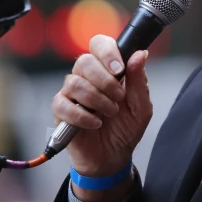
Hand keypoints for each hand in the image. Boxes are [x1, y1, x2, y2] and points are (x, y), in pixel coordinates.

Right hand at [52, 34, 152, 201]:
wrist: (113, 157)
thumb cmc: (126, 128)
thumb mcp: (141, 106)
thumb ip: (139, 80)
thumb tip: (140, 53)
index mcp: (106, 69)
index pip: (99, 44)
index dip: (107, 52)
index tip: (120, 69)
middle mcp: (87, 76)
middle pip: (84, 61)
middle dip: (105, 80)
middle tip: (119, 97)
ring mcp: (71, 93)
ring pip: (74, 82)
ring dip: (97, 100)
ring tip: (110, 113)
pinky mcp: (61, 111)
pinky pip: (63, 104)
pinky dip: (82, 115)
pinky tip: (95, 123)